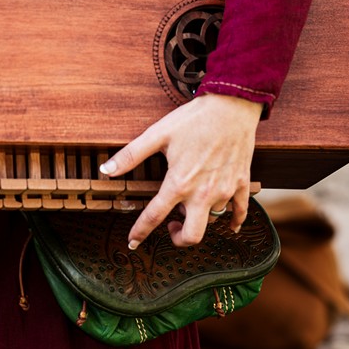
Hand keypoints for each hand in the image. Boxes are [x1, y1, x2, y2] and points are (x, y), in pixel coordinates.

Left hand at [100, 92, 263, 249]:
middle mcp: (202, 193)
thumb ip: (131, 155)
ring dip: (201, 217)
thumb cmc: (193, 119)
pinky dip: (234, 221)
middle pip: (192, 235)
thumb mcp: (158, 134)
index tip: (132, 242)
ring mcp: (224, 191)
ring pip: (213, 220)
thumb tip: (106, 170)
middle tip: (172, 227)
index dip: (140, 232)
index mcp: (179, 183)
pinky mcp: (242, 184)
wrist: (231, 106)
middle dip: (179, 238)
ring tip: (192, 203)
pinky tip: (230, 224)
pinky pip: (241, 213)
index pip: (155, 216)